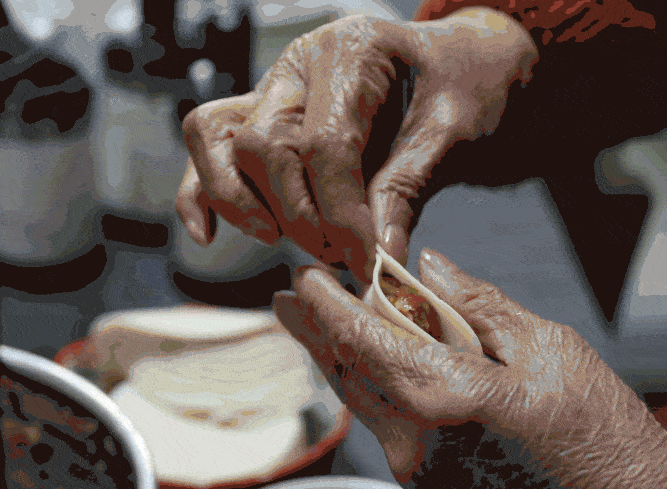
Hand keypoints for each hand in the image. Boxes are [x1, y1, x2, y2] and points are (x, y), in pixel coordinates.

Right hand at [177, 9, 536, 281]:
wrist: (463, 69)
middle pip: (263, 145)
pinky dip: (200, 192)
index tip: (366, 261)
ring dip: (247, 206)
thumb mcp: (454, 132)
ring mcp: (272, 86)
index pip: (324, 142)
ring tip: (294, 243)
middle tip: (340, 255)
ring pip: (219, 143)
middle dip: (298, 215)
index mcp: (352, 49)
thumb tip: (377, 259)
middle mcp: (299, 62)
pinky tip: (206, 236)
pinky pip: (206, 145)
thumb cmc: (465, 90)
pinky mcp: (258, 116)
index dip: (341, 213)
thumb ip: (409, 189)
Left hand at [273, 249, 666, 488]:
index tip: (303, 276)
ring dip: (346, 363)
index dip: (327, 306)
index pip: (363, 340)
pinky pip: (391, 432)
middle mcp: (419, 443)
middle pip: (350, 375)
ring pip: (366, 405)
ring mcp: (420, 477)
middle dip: (318, 333)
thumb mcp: (550, 350)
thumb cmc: (604, 435)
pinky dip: (380, 394)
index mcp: (448, 398)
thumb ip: (479, 307)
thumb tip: (428, 268)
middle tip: (290, 299)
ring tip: (325, 326)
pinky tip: (385, 372)